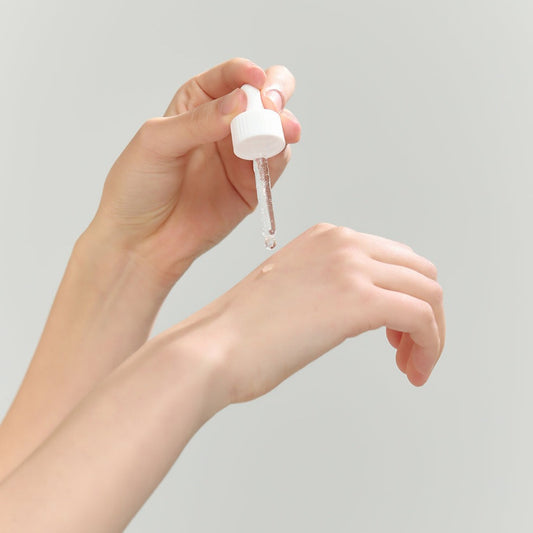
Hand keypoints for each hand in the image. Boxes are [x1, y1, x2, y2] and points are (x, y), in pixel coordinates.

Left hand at [89, 58, 300, 286]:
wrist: (142, 241)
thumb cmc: (138, 187)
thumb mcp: (157, 142)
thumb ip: (200, 121)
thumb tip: (242, 102)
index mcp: (196, 104)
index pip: (230, 77)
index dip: (246, 73)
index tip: (256, 80)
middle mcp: (223, 126)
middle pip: (262, 97)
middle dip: (275, 93)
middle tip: (274, 105)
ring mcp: (239, 156)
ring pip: (274, 129)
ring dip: (281, 125)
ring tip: (277, 131)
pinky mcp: (252, 185)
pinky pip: (275, 163)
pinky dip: (279, 154)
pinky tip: (272, 152)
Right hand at [173, 223, 444, 403]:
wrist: (212, 348)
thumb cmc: (241, 333)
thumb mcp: (293, 291)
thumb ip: (330, 287)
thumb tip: (360, 309)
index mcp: (326, 238)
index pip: (394, 259)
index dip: (405, 296)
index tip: (396, 332)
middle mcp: (342, 242)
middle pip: (419, 273)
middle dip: (425, 314)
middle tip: (408, 351)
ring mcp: (351, 267)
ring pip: (428, 293)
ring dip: (430, 333)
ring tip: (412, 365)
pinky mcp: (359, 301)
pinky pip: (422, 318)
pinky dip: (430, 346)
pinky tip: (414, 369)